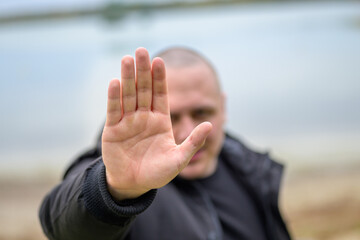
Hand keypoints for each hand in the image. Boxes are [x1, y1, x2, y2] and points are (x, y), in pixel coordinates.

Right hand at [102, 48, 211, 199]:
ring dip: (128, 78)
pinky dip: (114, 97)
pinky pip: (113, 111)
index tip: (160, 61)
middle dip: (143, 71)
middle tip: (141, 51)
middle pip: (143, 90)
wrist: (134, 186)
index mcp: (161, 121)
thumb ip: (193, 142)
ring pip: (128, 96)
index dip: (160, 78)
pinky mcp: (113, 130)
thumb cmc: (158, 173)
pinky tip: (115, 82)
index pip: (160, 95)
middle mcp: (144, 117)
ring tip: (127, 59)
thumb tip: (210, 124)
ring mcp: (128, 122)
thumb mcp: (179, 159)